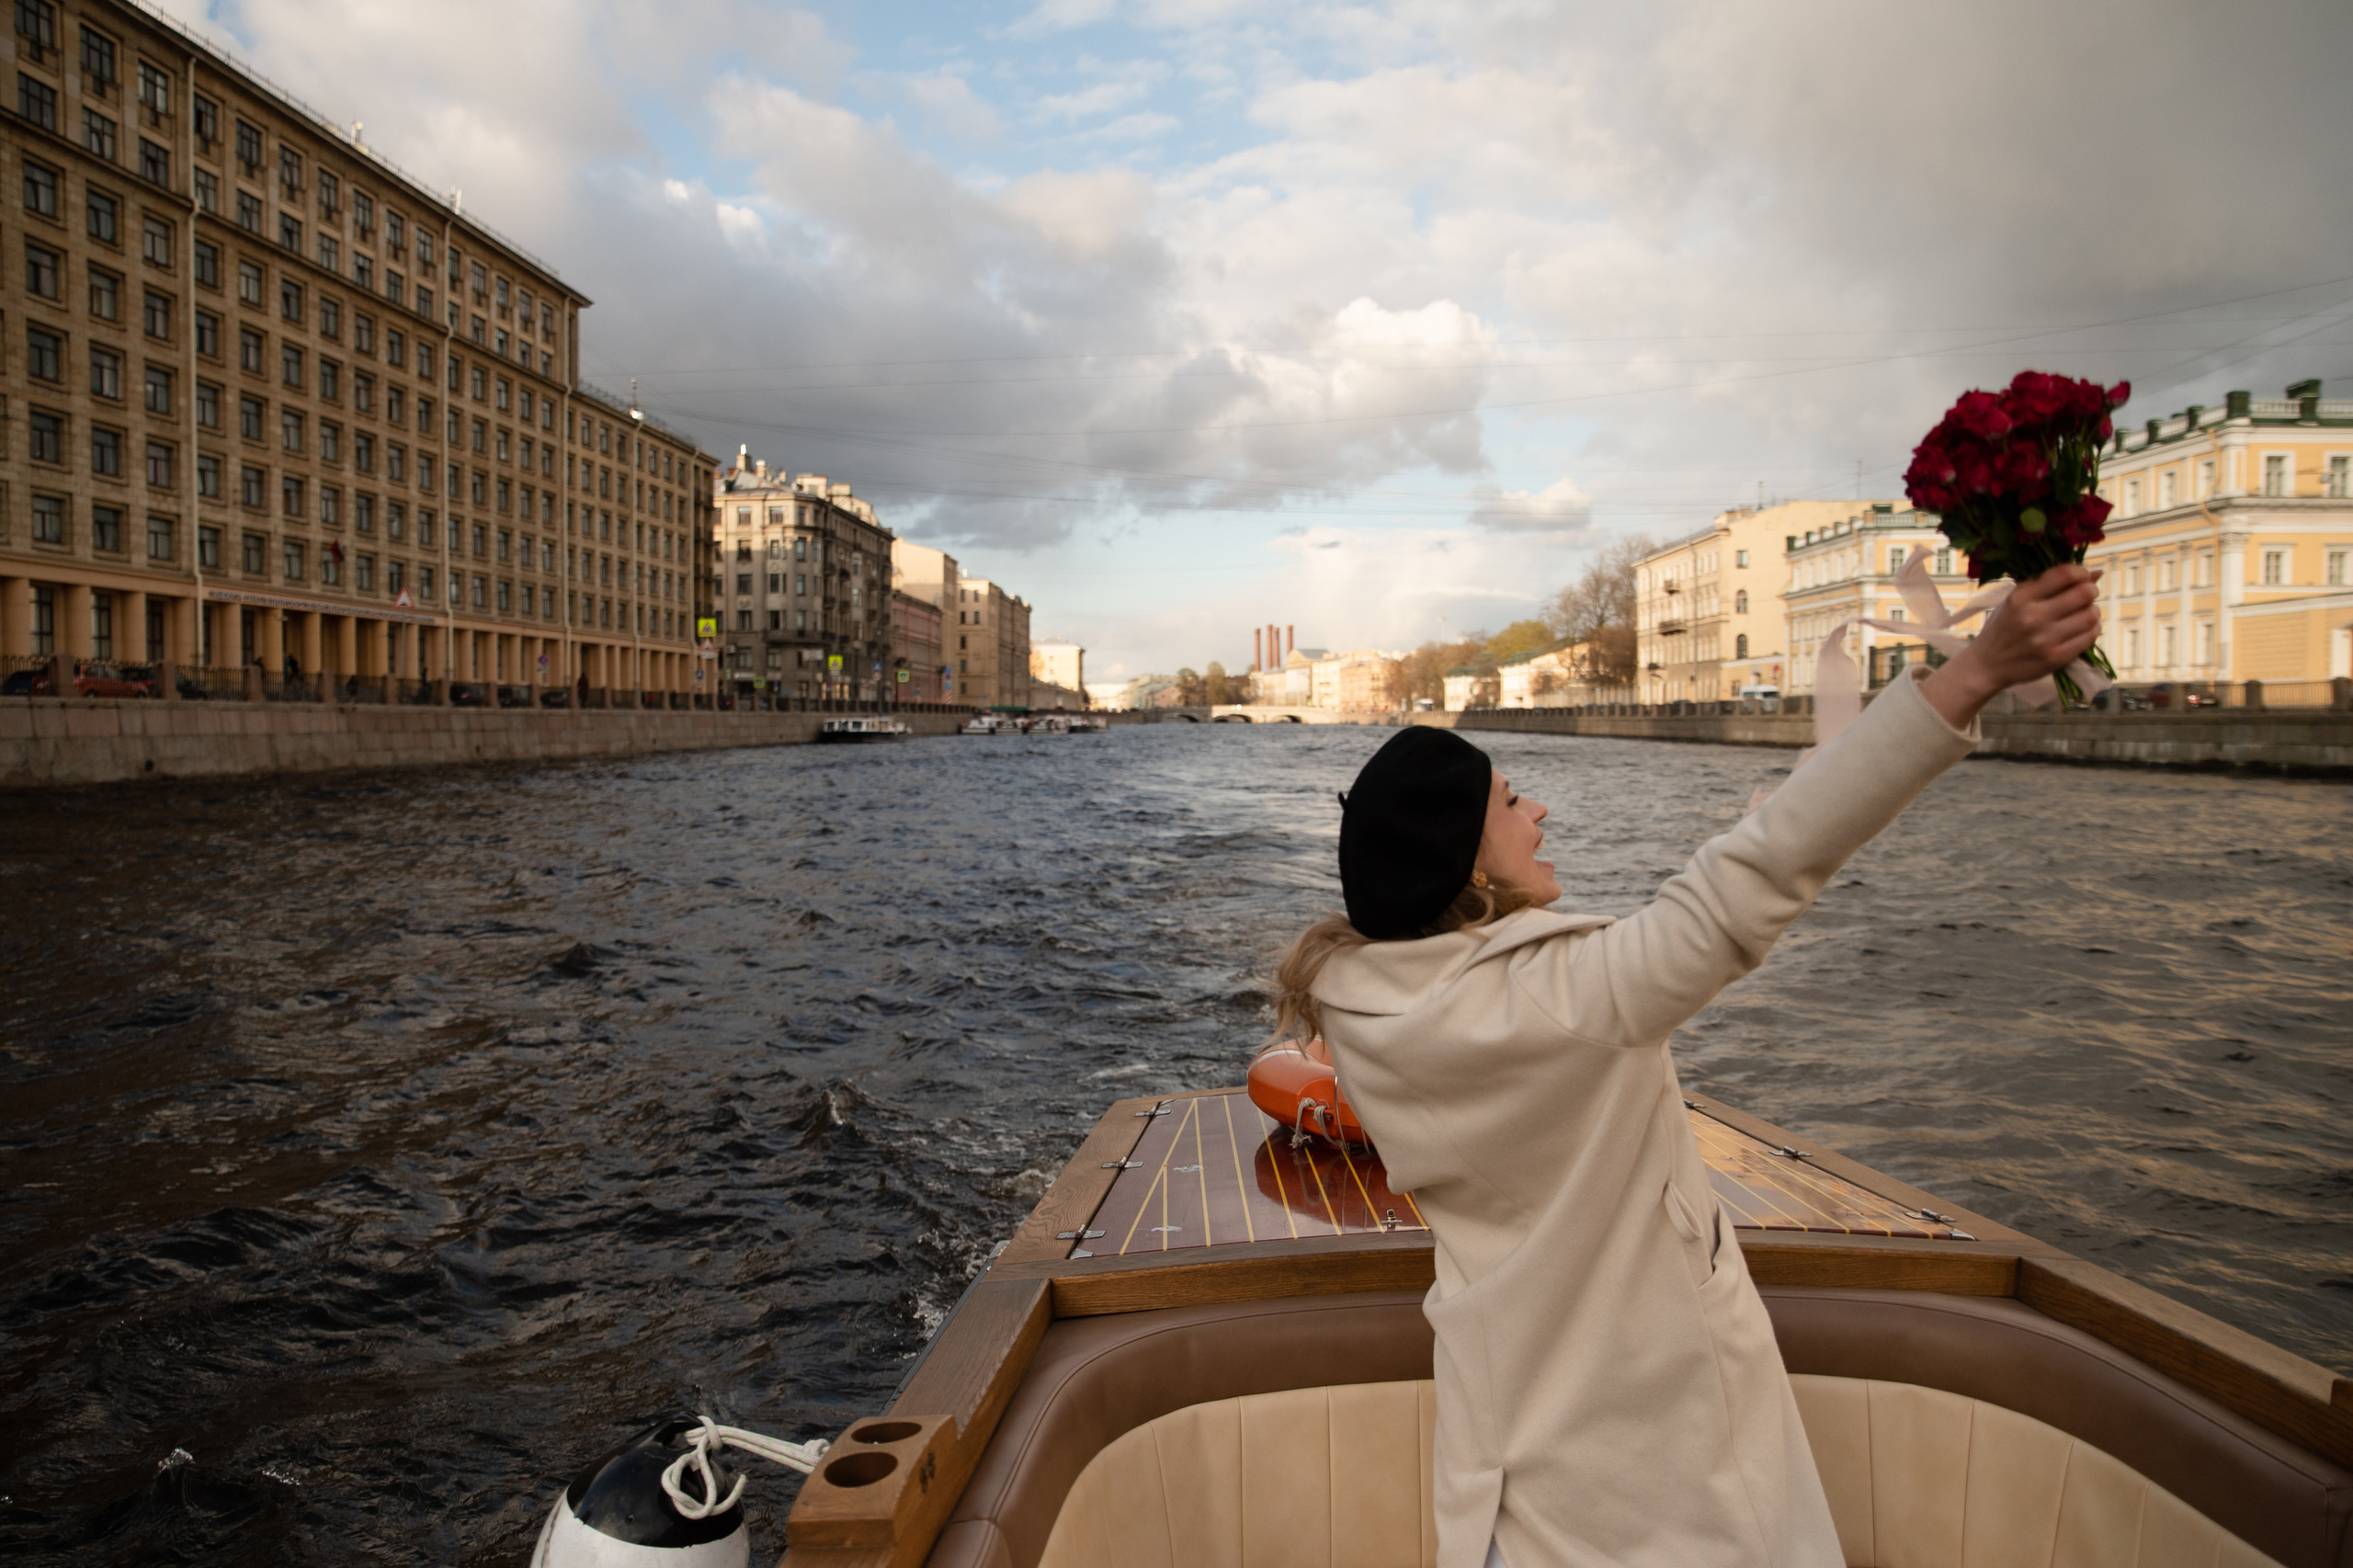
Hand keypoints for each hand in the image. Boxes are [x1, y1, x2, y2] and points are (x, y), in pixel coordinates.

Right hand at [1921, 564, 2102, 728]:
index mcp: (2021, 597)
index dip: (2080, 572)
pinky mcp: (2056, 657)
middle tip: (2087, 594)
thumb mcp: (2016, 600)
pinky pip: (2089, 636)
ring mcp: (2045, 639)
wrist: (1987, 665)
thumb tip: (2096, 573)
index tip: (2082, 576)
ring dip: (2092, 611)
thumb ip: (2049, 585)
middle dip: (2090, 590)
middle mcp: (2033, 617)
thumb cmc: (2005, 627)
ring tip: (2083, 613)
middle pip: (2083, 594)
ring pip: (2090, 615)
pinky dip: (2091, 629)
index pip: (2064, 575)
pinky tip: (2081, 629)